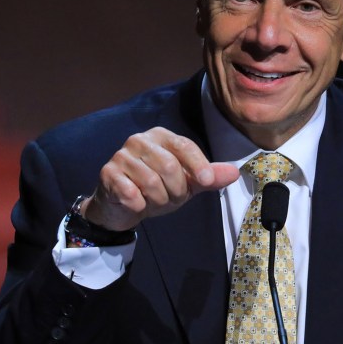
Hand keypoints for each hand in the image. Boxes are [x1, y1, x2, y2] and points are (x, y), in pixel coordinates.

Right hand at [79, 126, 239, 231]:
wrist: (122, 206)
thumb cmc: (157, 189)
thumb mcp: (187, 183)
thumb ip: (209, 177)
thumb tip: (234, 173)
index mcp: (162, 137)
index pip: (184, 146)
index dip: (198, 165)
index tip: (207, 182)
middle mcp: (140, 140)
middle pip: (170, 166)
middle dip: (176, 190)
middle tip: (171, 198)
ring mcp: (121, 155)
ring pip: (151, 182)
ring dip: (158, 200)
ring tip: (153, 201)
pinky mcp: (108, 173)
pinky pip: (131, 194)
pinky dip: (139, 205)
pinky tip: (136, 203)